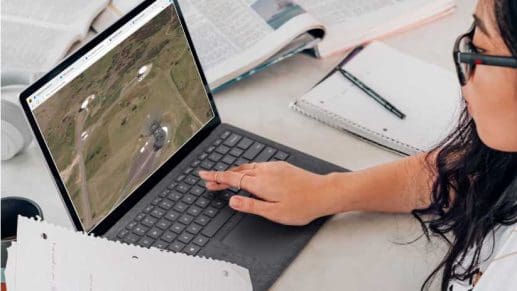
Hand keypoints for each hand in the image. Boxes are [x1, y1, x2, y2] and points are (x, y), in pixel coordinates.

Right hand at [198, 161, 337, 225]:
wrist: (324, 192)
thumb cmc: (302, 205)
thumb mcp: (274, 212)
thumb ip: (251, 206)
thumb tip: (233, 201)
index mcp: (260, 183)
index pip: (231, 178)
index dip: (216, 177)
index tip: (204, 175)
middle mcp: (265, 171)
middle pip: (237, 172)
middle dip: (221, 176)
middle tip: (210, 182)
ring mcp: (274, 167)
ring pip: (247, 167)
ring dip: (233, 172)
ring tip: (225, 179)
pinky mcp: (281, 166)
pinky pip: (257, 165)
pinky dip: (246, 170)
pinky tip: (248, 174)